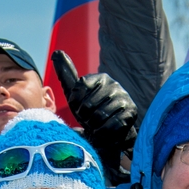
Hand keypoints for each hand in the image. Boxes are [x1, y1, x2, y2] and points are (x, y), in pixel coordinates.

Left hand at [52, 50, 136, 166]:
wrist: (109, 135)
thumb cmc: (90, 113)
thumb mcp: (75, 95)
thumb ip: (67, 76)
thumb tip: (57, 53)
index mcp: (100, 78)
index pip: (79, 89)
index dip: (76, 104)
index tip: (80, 109)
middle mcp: (114, 85)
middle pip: (88, 105)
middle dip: (85, 117)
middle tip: (89, 120)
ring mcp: (125, 98)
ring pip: (99, 116)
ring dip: (94, 126)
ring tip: (96, 126)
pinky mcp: (131, 113)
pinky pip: (111, 125)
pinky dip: (103, 132)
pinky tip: (103, 131)